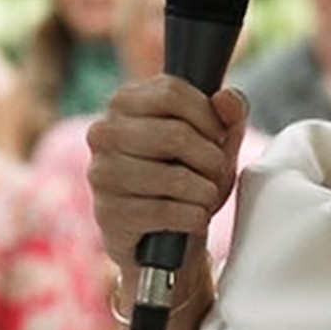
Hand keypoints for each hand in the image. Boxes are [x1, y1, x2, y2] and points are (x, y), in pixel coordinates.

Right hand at [85, 79, 247, 271]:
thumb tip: (225, 99)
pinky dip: (193, 217)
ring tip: (205, 197)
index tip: (218, 137)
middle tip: (215, 174)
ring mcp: (101, 173)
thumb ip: (230, 110)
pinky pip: (165, 211)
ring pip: (174, 177)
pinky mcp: (108, 214)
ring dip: (205, 192)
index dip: (208, 117)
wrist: (167, 236)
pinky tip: (193, 218)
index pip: (171, 93)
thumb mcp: (215, 138)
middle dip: (211, 160)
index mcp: (124, 102)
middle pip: (176, 135)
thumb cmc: (188, 175)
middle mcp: (103, 133)